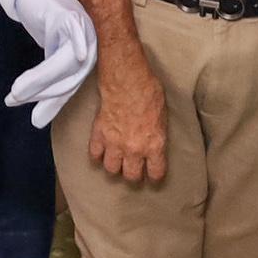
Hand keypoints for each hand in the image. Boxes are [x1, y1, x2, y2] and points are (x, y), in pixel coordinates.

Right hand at [5, 0, 96, 124]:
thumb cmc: (47, 28)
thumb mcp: (47, 61)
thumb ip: (47, 88)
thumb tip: (38, 123)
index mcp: (83, 62)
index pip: (68, 88)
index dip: (52, 104)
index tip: (36, 120)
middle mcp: (87, 48)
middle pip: (68, 77)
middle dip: (42, 92)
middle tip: (16, 99)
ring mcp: (81, 31)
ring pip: (67, 60)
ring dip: (42, 77)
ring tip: (19, 88)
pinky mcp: (71, 14)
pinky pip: (74, 31)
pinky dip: (78, 42)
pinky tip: (79, 55)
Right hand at [84, 48, 167, 187]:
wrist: (127, 81)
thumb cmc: (149, 93)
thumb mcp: (163, 117)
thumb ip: (157, 135)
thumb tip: (154, 142)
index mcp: (154, 145)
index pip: (156, 173)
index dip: (154, 175)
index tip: (153, 174)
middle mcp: (134, 150)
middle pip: (131, 176)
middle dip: (133, 174)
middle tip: (133, 168)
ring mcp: (114, 144)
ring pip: (111, 169)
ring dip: (115, 166)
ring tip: (116, 160)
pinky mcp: (99, 136)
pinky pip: (95, 155)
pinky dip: (98, 155)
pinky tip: (101, 151)